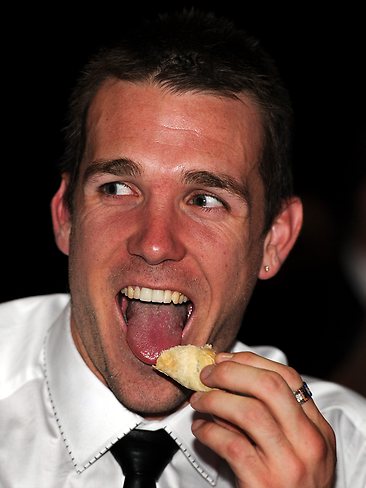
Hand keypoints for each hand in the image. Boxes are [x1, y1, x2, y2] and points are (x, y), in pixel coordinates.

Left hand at [190, 351, 335, 486]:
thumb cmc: (287, 485)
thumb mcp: (296, 449)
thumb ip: (275, 417)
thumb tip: (228, 378)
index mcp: (317, 429)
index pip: (288, 378)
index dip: (251, 362)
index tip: (226, 360)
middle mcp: (309, 443)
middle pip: (268, 386)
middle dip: (231, 373)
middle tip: (207, 374)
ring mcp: (288, 464)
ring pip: (248, 411)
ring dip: (214, 400)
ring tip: (198, 401)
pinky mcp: (263, 483)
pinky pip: (230, 444)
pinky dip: (208, 431)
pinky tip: (201, 429)